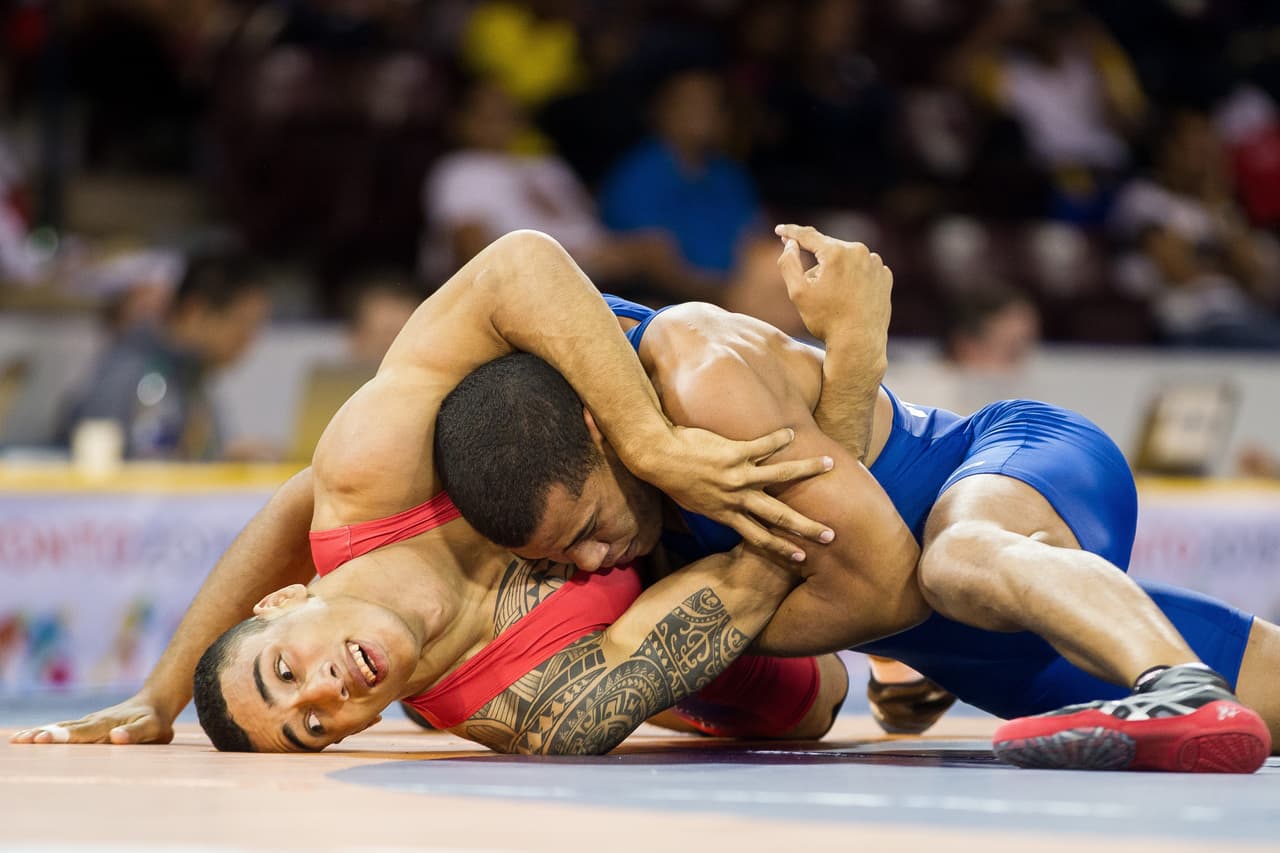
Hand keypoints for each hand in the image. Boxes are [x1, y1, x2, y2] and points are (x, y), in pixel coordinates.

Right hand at [9, 693, 175, 744]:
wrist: (154, 703)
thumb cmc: (155, 720)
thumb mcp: (153, 728)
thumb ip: (136, 733)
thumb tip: (116, 736)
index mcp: (107, 724)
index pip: (82, 732)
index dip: (63, 736)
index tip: (43, 738)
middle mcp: (94, 722)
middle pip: (65, 729)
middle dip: (42, 735)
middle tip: (20, 740)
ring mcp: (88, 723)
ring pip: (61, 728)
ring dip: (39, 733)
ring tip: (17, 740)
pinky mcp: (87, 726)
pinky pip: (63, 730)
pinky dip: (46, 733)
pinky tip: (30, 738)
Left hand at [638, 424, 835, 562]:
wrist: (658, 456)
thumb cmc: (674, 480)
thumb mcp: (695, 504)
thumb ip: (717, 509)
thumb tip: (727, 514)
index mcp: (726, 514)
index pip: (760, 538)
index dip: (782, 548)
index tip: (802, 556)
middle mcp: (736, 498)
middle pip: (778, 516)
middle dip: (806, 526)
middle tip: (830, 534)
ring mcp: (737, 475)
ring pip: (780, 475)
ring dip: (806, 469)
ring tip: (828, 464)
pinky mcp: (734, 452)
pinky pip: (763, 445)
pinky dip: (779, 439)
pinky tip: (792, 433)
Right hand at [775, 224, 892, 350]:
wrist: (859, 343)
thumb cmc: (826, 319)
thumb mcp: (798, 292)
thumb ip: (788, 263)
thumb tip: (789, 244)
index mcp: (836, 252)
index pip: (808, 236)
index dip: (791, 232)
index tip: (780, 230)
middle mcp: (859, 252)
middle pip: (829, 250)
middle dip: (816, 263)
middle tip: (810, 288)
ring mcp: (875, 264)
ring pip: (846, 260)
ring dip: (836, 271)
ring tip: (832, 299)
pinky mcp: (885, 277)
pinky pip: (863, 271)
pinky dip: (853, 279)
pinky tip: (849, 298)